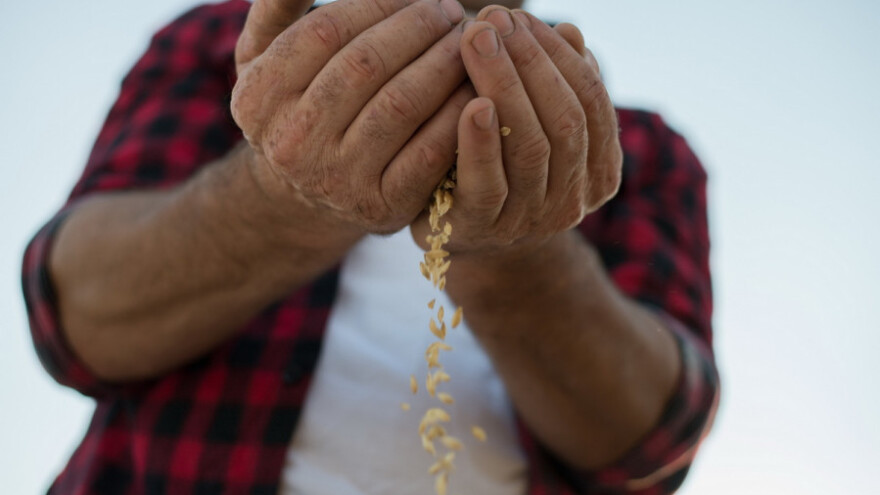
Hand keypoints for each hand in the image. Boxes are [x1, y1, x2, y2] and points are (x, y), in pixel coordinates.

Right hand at [231, 0, 469, 235]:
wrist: (310, 194)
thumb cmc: (298, 108)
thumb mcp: (265, 61)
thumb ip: (276, 10)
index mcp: (259, 96)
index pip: (326, 31)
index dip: (378, 4)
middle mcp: (293, 142)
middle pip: (365, 66)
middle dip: (417, 29)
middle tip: (450, 12)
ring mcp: (338, 178)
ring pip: (400, 104)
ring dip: (443, 64)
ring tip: (467, 43)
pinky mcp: (383, 206)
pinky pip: (429, 151)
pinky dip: (458, 114)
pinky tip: (476, 90)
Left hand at [412, 7, 621, 258]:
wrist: (457, 235)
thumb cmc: (498, 166)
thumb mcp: (534, 126)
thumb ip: (555, 86)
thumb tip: (570, 32)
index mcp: (598, 172)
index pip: (591, 101)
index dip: (559, 56)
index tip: (521, 18)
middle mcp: (570, 201)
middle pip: (564, 121)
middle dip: (530, 62)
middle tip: (494, 19)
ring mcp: (527, 220)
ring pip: (530, 147)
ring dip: (504, 85)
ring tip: (475, 41)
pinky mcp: (480, 229)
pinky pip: (487, 184)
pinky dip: (480, 142)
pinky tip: (471, 103)